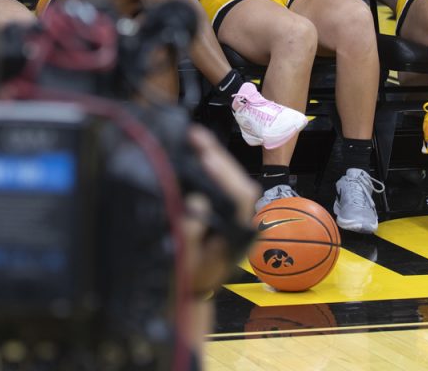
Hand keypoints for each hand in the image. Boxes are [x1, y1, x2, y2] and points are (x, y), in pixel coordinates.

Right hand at [182, 125, 259, 295]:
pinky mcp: (226, 211)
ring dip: (215, 157)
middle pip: (240, 183)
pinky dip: (211, 166)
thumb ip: (192, 235)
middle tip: (195, 136)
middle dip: (219, 157)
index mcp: (236, 236)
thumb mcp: (186, 263)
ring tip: (194, 137)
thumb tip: (198, 200)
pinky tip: (195, 152)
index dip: (225, 176)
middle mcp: (241, 223)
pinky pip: (223, 184)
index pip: (240, 198)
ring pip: (234, 180)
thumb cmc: (187, 279)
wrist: (193, 291)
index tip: (205, 158)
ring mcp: (236, 216)